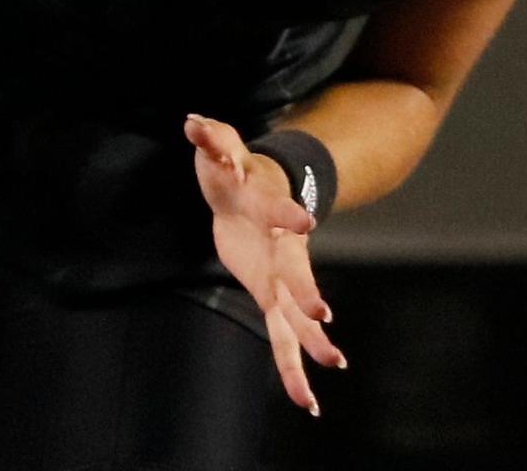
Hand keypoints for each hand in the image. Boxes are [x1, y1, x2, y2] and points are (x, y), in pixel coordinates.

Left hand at [184, 113, 346, 413]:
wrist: (254, 193)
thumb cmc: (237, 169)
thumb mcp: (222, 146)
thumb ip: (211, 136)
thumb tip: (191, 122)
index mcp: (268, 208)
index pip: (278, 209)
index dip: (288, 213)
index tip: (306, 221)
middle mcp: (282, 246)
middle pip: (295, 271)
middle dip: (307, 291)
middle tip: (323, 315)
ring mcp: (280, 274)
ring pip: (297, 313)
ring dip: (312, 340)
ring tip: (335, 366)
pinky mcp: (271, 295)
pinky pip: (284, 340)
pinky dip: (293, 369)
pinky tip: (309, 403)